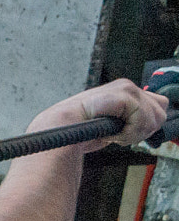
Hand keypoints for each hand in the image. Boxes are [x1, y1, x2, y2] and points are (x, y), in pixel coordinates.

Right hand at [29, 79, 171, 150]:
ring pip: (155, 117)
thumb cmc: (79, 131)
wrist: (59, 131)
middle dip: (144, 130)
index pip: (158, 106)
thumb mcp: (112, 126)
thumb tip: (152, 123)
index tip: (126, 134)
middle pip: (161, 111)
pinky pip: (142, 119)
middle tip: (119, 135)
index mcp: (124, 91)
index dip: (147, 125)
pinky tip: (111, 133)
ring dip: (135, 133)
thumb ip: (131, 120)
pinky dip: (128, 133)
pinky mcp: (123, 94)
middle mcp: (126, 86)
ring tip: (112, 134)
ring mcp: (125, 88)